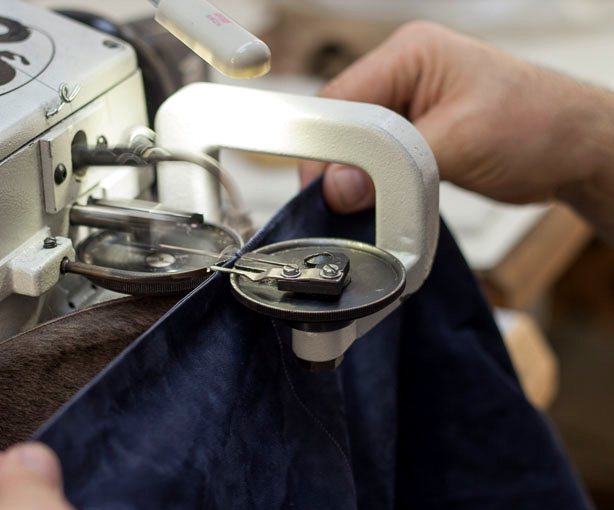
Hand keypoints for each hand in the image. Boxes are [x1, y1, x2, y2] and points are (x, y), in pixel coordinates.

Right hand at [299, 22, 613, 241]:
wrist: (575, 148)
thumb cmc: (538, 125)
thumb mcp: (460, 142)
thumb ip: (393, 165)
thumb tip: (339, 188)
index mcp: (411, 53)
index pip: (342, 98)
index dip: (325, 145)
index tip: (319, 186)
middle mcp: (405, 73)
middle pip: (344, 121)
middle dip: (339, 162)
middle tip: (337, 202)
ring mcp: (410, 103)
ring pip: (357, 143)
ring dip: (357, 174)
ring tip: (359, 204)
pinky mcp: (416, 132)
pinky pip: (377, 157)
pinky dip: (374, 181)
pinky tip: (376, 199)